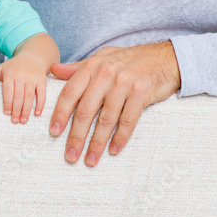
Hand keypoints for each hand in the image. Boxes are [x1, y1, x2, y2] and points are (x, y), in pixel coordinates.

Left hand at [0, 55, 48, 122]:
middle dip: (17, 109)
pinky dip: (40, 104)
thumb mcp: (2, 68)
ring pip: (29, 96)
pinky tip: (37, 114)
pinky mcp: (42, 80)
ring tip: (23, 121)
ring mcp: (32, 78)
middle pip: (18, 95)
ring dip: (26, 110)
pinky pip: (41, 94)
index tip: (6, 113)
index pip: (8, 91)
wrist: (33, 56)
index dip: (7, 102)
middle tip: (15, 121)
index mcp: (10, 74)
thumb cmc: (15, 65)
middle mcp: (21, 76)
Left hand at [49, 41, 180, 166]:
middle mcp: (105, 74)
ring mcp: (124, 83)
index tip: (54, 133)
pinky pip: (128, 120)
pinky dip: (120, 137)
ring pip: (106, 119)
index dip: (60, 114)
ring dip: (97, 142)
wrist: (164, 57)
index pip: (70, 93)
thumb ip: (77, 67)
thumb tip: (53, 71)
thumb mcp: (101, 58)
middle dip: (76, 136)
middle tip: (70, 156)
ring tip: (90, 159)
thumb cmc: (128, 60)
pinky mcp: (141, 93)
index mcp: (91, 66)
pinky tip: (113, 150)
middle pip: (85, 110)